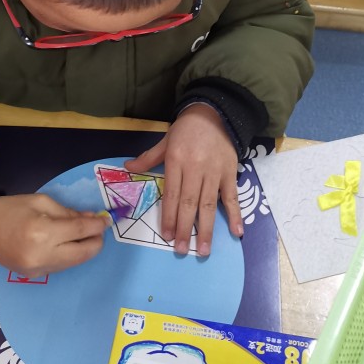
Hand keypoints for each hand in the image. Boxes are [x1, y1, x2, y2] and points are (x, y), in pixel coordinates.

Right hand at [0, 193, 109, 276]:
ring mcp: (37, 270)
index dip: (97, 226)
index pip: (80, 232)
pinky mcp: (33, 276)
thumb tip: (92, 220)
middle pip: (82, 254)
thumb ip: (68, 213)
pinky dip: (69, 256)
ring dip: (84, 250)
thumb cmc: (10, 208)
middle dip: (96, 242)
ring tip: (85, 236)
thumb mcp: (41, 201)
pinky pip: (60, 267)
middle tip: (99, 230)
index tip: (107, 220)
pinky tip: (69, 245)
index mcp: (43, 232)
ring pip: (73, 263)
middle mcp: (42, 255)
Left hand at [125, 104, 241, 256]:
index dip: (169, 216)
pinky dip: (235, 215)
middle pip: (190, 203)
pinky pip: (232, 196)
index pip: (172, 194)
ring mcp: (215, 172)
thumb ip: (148, 158)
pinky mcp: (230, 172)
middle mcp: (195, 168)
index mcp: (176, 160)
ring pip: (209, 204)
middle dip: (185, 228)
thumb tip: (127, 167)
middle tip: (182, 250)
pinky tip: (236, 232)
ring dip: (206, 229)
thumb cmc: (186, 129)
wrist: (214, 113)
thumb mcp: (164, 141)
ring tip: (203, 250)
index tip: (167, 236)